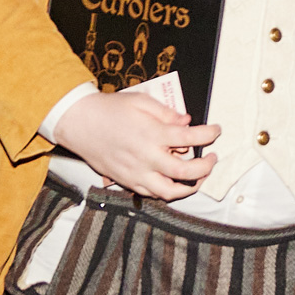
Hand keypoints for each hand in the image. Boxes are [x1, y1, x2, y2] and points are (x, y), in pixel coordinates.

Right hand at [50, 90, 219, 199]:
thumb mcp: (141, 101)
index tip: (216, 131)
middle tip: (212, 158)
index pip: (191, 138)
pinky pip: (152, 194)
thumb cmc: (109, 109)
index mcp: (152, 134)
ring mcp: (135, 173)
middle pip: (186, 172)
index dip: (209, 134)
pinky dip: (168, 190)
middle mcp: (146, 157)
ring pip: (169, 192)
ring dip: (190, 187)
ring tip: (198, 177)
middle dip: (206, 168)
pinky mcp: (126, 181)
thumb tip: (187, 121)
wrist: (78, 123)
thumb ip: (167, 113)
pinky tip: (174, 180)